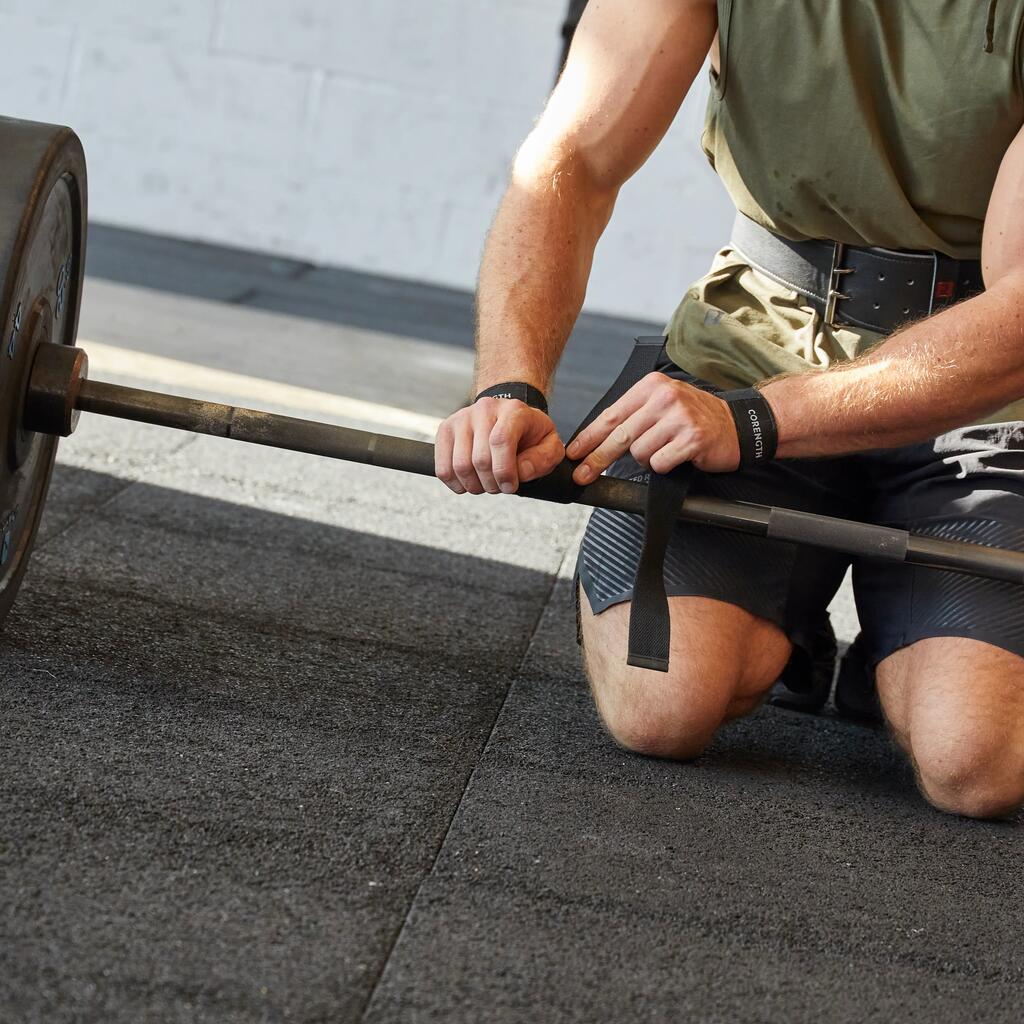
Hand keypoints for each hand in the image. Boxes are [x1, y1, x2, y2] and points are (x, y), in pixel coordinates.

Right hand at [435, 397, 564, 494]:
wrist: (507, 416)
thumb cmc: (529, 434)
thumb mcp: (550, 446)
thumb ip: (543, 460)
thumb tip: (520, 472)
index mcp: (513, 411)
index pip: (501, 441)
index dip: (505, 471)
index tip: (511, 486)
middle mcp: (484, 409)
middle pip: (480, 459)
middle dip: (492, 484)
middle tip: (500, 486)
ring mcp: (462, 418)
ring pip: (460, 465)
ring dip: (475, 486)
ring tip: (486, 484)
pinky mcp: (446, 429)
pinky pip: (443, 467)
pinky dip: (455, 484)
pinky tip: (469, 482)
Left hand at [566, 372, 739, 483]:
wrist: (739, 425)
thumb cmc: (696, 417)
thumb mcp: (663, 405)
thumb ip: (634, 417)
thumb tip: (596, 441)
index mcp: (652, 386)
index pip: (611, 415)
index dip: (589, 437)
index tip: (574, 453)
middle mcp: (664, 398)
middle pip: (619, 436)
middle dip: (598, 459)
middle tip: (583, 475)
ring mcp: (679, 417)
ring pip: (639, 453)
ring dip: (647, 460)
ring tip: (665, 450)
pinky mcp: (692, 439)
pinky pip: (660, 463)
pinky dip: (664, 466)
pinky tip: (677, 457)